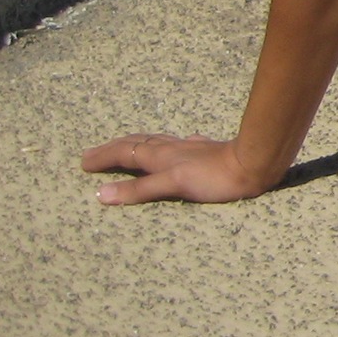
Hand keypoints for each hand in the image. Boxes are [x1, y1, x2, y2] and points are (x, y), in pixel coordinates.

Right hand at [81, 133, 275, 205]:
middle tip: (93, 153)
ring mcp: (188, 148)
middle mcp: (171, 148)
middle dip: (113, 148)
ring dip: (135, 145)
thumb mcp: (173, 185)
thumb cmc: (215, 177)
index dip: (103, 157)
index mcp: (160, 156)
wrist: (254, 163)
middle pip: (136, 144)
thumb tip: (102, 194)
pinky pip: (176, 146)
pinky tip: (176, 146)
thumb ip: (139, 190)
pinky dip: (163, 147)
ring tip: (125, 146)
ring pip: (155, 142)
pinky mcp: (205, 152)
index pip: (124, 154)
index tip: (83, 161)